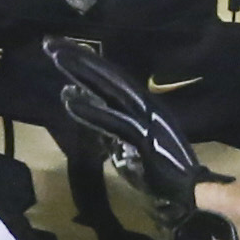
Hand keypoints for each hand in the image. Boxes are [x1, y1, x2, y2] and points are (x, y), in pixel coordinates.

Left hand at [47, 40, 239, 239]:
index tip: (61, 49)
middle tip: (50, 42)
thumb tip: (92, 117)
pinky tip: (69, 98)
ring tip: (57, 57)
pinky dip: (91, 111)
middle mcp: (147, 109)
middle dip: (80, 59)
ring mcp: (146, 123)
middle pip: (109, 79)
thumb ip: (115, 129)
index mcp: (145, 109)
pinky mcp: (143, 139)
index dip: (88, 65)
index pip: (113, 82)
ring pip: (111, 93)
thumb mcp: (134, 145)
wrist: (189, 197)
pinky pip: (113, 122)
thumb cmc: (164, 174)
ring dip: (83, 75)